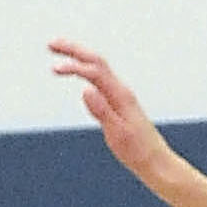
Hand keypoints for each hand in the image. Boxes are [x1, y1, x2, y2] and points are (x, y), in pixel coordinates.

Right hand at [49, 38, 177, 185]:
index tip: (54, 69)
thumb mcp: (118, 133)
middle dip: (73, 50)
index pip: (95, 72)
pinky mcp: (119, 103)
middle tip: (50, 44)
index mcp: (121, 96)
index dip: (74, 67)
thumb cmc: (138, 151)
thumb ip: (102, 111)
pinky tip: (77, 69)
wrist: (156, 162)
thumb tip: (85, 90)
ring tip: (58, 50)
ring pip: (98, 67)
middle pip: (96, 61)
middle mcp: (122, 91)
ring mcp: (121, 96)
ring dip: (78, 56)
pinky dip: (86, 68)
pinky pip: (100, 78)